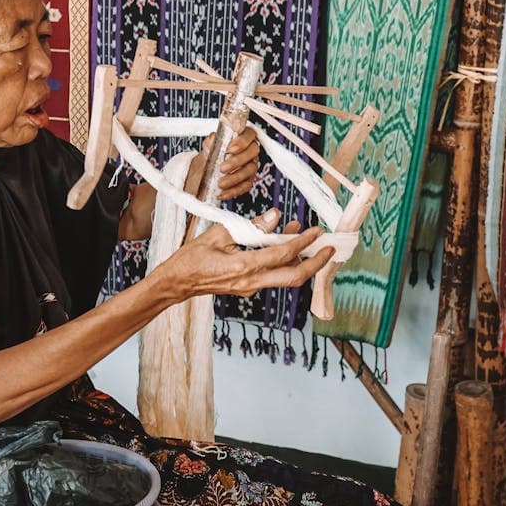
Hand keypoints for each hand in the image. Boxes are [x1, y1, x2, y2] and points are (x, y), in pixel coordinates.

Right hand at [161, 210, 334, 300]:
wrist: (176, 284)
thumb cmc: (191, 258)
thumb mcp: (218, 234)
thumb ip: (250, 226)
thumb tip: (274, 216)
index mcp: (243, 267)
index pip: (281, 255)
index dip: (301, 242)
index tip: (315, 230)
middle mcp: (251, 282)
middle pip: (294, 277)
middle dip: (316, 263)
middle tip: (329, 247)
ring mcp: (250, 288)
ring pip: (286, 278)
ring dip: (301, 260)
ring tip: (307, 238)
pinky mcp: (248, 289)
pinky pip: (274, 276)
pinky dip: (285, 262)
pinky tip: (285, 245)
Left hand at [187, 127, 260, 201]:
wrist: (208, 166)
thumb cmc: (213, 151)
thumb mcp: (210, 144)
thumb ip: (212, 140)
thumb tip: (213, 138)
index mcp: (244, 137)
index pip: (249, 135)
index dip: (242, 142)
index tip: (230, 149)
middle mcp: (251, 150)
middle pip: (252, 153)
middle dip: (237, 161)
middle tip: (222, 168)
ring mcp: (252, 165)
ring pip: (250, 171)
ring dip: (235, 178)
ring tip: (220, 183)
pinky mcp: (249, 180)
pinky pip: (245, 186)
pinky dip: (234, 191)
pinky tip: (223, 193)